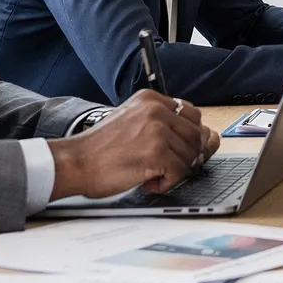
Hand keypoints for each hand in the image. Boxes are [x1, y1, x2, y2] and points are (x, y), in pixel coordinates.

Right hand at [49, 90, 212, 199]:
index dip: (187, 137)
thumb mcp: (132, 121)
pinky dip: (167, 183)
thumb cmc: (99, 149)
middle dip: (185, 155)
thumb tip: (209, 137)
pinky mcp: (156, 153)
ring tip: (149, 173)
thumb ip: (163, 124)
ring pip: (190, 155)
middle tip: (163, 166)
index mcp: (151, 99)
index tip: (175, 149)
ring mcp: (157, 131)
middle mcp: (156, 110)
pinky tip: (147, 182)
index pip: (192, 114)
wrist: (74, 163)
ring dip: (173, 171)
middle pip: (196, 135)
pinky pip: (180, 172)